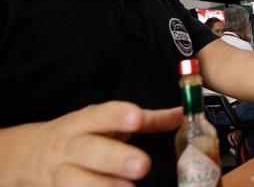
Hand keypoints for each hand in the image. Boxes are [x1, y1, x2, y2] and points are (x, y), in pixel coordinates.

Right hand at [0, 101, 181, 186]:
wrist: (30, 154)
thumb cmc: (81, 134)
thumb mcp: (108, 122)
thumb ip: (147, 120)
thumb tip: (182, 114)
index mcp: (86, 122)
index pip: (101, 115)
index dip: (118, 116)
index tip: (136, 117)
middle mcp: (71, 146)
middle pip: (89, 151)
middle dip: (115, 158)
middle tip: (141, 164)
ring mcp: (61, 174)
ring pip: (76, 182)